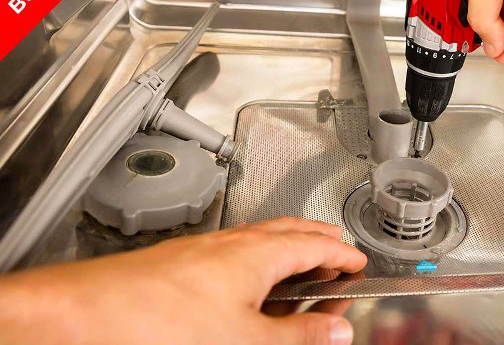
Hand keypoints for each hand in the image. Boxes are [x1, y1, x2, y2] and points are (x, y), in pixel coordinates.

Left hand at [0, 217, 366, 344]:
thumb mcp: (245, 340)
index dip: (343, 255)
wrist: (83, 315)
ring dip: (287, 249)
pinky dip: (256, 262)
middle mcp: (232, 243)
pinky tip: (244, 284)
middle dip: (317, 241)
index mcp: (257, 254)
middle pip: (289, 231)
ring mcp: (203, 250)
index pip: (315, 245)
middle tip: (336, 254)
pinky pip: (233, 252)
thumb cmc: (155, 320)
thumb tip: (334, 331)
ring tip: (298, 268)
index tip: (358, 263)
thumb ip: (296, 336)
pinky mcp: (180, 262)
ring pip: (259, 240)